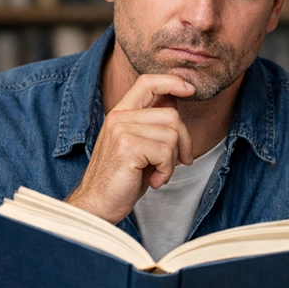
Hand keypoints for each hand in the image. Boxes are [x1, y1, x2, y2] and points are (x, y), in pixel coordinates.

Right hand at [67, 74, 194, 223]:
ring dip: (172, 160)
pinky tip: (154, 181)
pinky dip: (167, 171)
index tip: (190, 89)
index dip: (172, 82)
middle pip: (171, 114)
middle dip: (184, 140)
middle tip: (180, 160)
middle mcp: (119, 118)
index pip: (147, 82)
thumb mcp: (140, 146)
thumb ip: (153, 124)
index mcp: (121, 113)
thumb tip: (174, 101)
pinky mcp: (127, 147)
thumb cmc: (122, 179)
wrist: (98, 205)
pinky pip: (166, 152)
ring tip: (158, 173)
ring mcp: (122, 130)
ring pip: (172, 134)